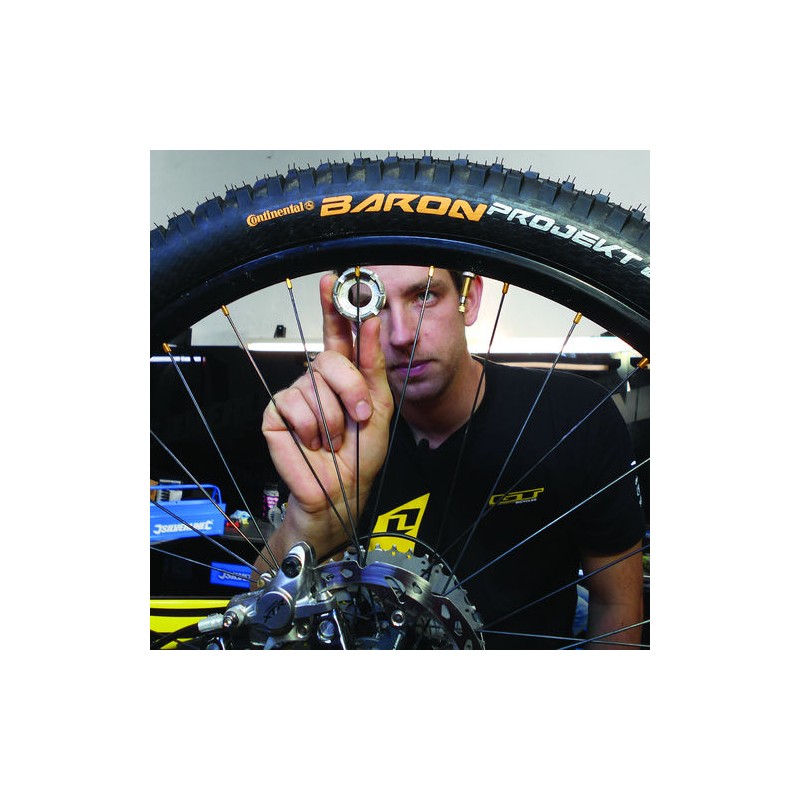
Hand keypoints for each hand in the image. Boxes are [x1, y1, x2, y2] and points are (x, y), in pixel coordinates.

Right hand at [261, 273, 393, 559]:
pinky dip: (310, 429)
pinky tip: (313, 443)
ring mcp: (294, 394)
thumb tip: (371, 320)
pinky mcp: (275, 414)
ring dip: (333, 418)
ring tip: (334, 439)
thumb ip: (373, 363)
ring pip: (314, 385)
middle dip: (350, 388)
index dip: (335, 305)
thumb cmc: (361, 453)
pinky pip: (293, 405)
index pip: (338, 332)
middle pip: (330, 358)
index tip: (335, 279)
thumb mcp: (379, 405)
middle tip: (358, 414)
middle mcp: (317, 379)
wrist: (342, 491)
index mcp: (344, 374)